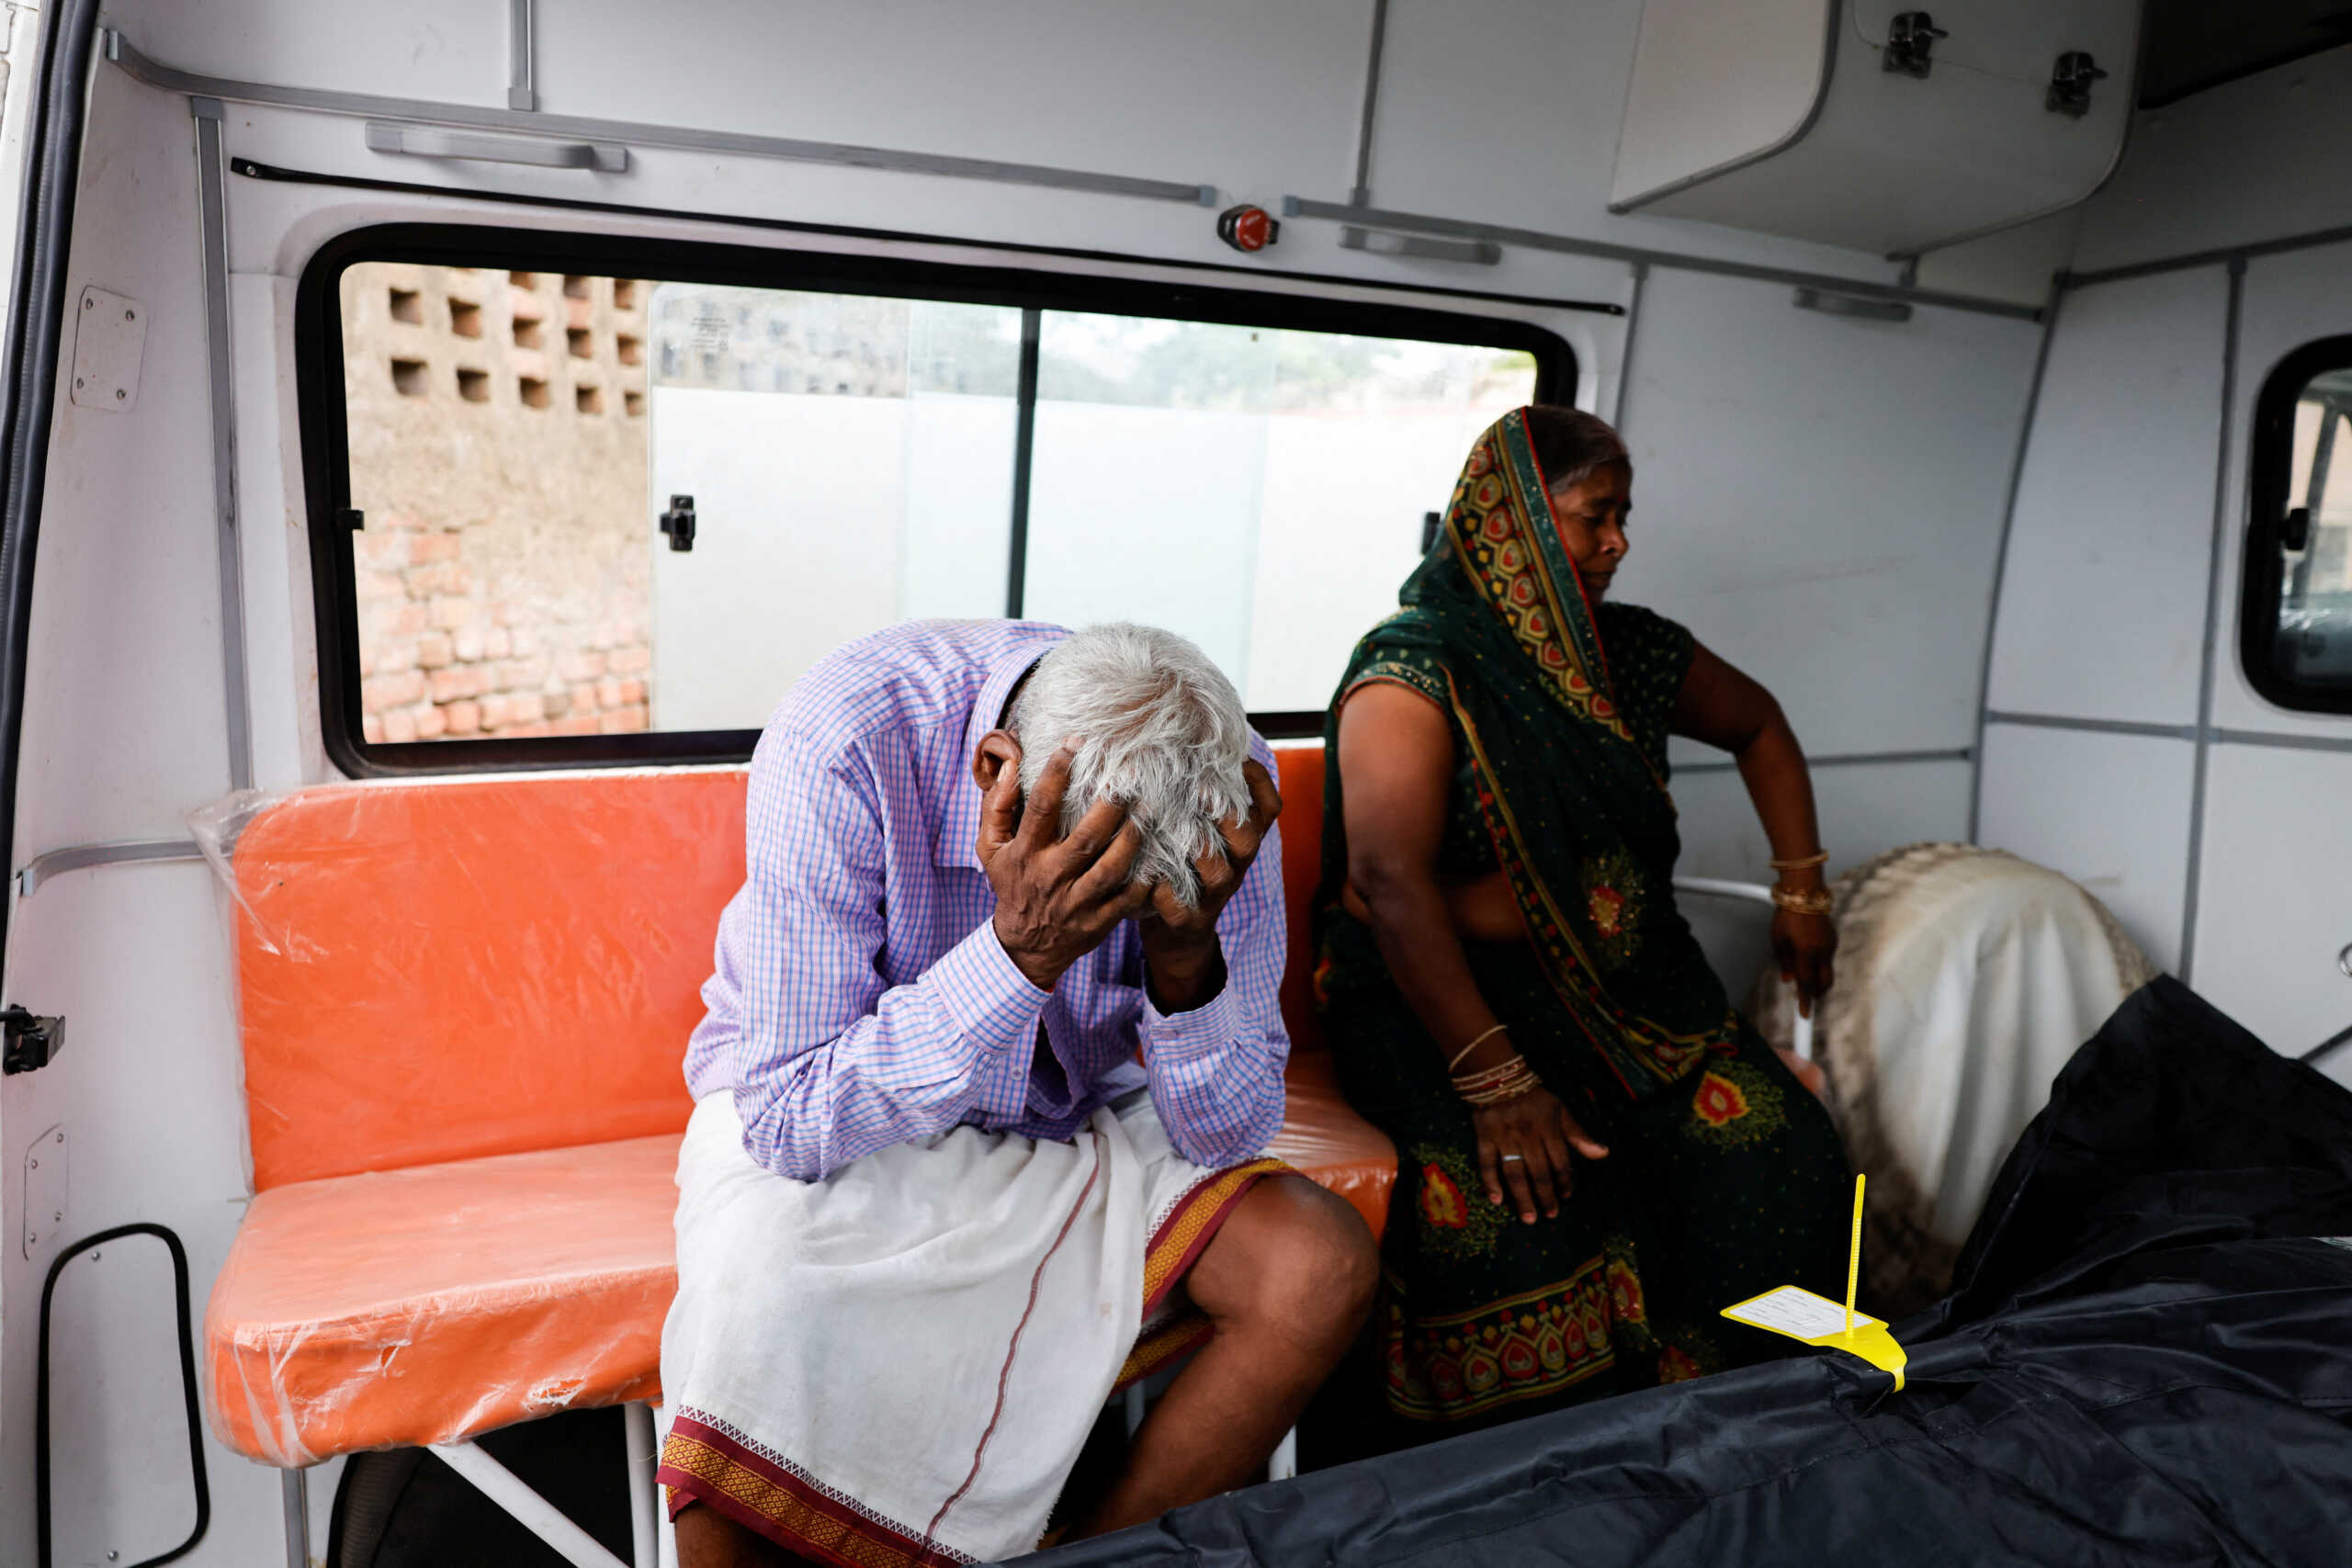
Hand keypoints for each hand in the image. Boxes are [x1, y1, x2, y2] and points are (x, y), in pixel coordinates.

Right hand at [978, 743, 1152, 990]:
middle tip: (1130, 776)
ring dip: (1133, 838)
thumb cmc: (1012, 884)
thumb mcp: (990, 849)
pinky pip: (1127, 899)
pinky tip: (1159, 854)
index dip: (1056, 774)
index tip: (1074, 743)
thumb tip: (1011, 766)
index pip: (1041, 808)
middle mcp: (1051, 876)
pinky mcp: (1098, 921)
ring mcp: (1077, 901)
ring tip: (1149, 810)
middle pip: (1085, 838)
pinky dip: (1145, 879)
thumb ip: (996, 807)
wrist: (1026, 944)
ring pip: (1111, 868)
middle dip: (1110, 806)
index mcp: (1025, 854)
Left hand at [1137, 759, 1281, 1008]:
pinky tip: (1153, 883)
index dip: (1258, 783)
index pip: (1268, 809)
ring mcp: (1213, 896)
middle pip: (1250, 841)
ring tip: (1176, 835)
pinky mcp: (1189, 921)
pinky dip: (1168, 898)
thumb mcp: (1197, 829)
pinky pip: (1185, 912)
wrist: (1176, 933)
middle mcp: (1234, 866)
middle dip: (1229, 816)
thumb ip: (1197, 795)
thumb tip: (1182, 739)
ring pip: (1221, 876)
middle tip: (1198, 791)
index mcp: (1238, 840)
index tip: (1236, 758)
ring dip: (1200, 853)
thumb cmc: (1181, 865)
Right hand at [1473, 1086, 1608, 1224]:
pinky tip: (1496, 1200)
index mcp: (1548, 1129)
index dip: (1565, 1181)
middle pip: (1538, 1172)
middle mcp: (1527, 1136)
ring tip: (1529, 1218)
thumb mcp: (1560, 1111)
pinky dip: (1490, 1182)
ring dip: (1522, 1197)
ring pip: (1514, 1172)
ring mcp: (1505, 1138)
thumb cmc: (1533, 1097)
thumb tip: (1603, 1154)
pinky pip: (1486, 1163)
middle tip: (1550, 1215)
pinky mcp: (1484, 1138)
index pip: (1560, 1162)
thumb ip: (1578, 1135)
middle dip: (1546, 1196)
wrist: (1497, 1078)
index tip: (1566, 1197)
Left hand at [1772, 908, 1837, 1017]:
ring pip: (1827, 971)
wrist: (1805, 893)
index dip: (1805, 1000)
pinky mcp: (1833, 940)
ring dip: (1818, 979)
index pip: (1806, 983)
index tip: (1805, 1014)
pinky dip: (1820, 965)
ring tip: (1805, 979)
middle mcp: (1821, 951)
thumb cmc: (1787, 914)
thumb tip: (1788, 980)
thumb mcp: (1778, 939)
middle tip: (1807, 998)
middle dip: (1817, 994)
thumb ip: (1784, 962)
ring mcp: (1830, 945)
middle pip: (1824, 983)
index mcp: (1805, 951)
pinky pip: (1828, 959)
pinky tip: (1810, 960)